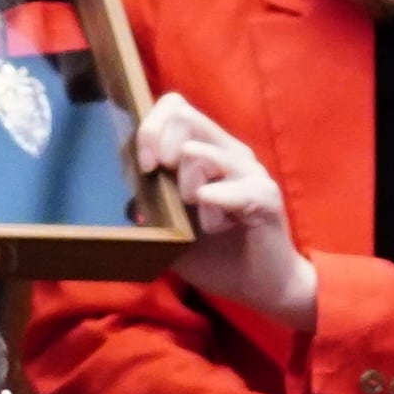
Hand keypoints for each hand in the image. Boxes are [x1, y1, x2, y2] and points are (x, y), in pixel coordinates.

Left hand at [136, 92, 315, 328]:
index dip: (151, 128)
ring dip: (187, 188)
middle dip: (162, 150)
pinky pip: (232, 189)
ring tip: (200, 218)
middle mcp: (229, 151)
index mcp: (207, 150)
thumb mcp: (172, 228)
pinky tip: (216, 225)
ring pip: (200, 154)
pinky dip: (214, 207)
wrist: (260, 286)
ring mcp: (249, 171)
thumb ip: (151, 205)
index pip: (175, 106)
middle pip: (184, 116)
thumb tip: (128, 197)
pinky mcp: (265, 196)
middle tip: (170, 189)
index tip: (146, 167)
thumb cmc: (216, 254)